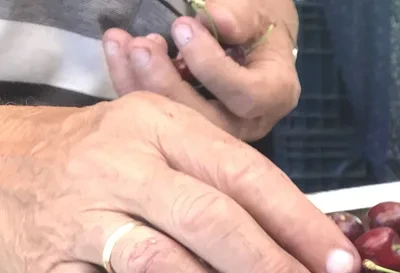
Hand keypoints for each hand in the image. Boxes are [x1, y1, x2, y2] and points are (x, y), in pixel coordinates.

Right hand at [0, 94, 360, 272]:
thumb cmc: (109, 166)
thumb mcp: (168, 150)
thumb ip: (235, 192)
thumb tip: (320, 258)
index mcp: (162, 128)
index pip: (246, 176)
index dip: (302, 227)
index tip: (343, 269)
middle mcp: (120, 167)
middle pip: (210, 223)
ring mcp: (79, 220)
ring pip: (163, 269)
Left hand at [102, 0, 299, 141]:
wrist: (252, 35)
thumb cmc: (257, 21)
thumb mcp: (256, 10)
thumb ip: (240, 15)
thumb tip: (215, 18)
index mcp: (275, 94)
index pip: (246, 95)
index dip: (211, 66)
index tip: (183, 27)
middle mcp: (250, 121)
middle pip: (208, 121)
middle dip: (168, 84)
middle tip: (142, 46)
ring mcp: (218, 127)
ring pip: (179, 122)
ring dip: (142, 84)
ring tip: (123, 43)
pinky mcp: (190, 123)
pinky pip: (159, 112)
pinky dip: (131, 81)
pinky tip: (117, 49)